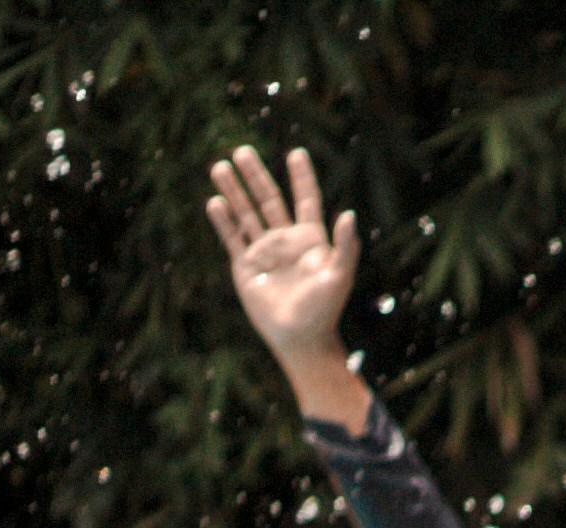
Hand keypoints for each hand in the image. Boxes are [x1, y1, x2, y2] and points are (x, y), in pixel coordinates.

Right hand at [203, 146, 360, 362]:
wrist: (300, 338)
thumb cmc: (324, 309)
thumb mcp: (339, 276)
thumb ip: (345, 246)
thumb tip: (350, 214)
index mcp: (310, 239)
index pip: (306, 200)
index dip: (302, 178)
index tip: (297, 153)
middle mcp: (286, 240)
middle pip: (269, 199)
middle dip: (255, 176)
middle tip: (242, 151)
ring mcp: (264, 251)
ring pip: (246, 214)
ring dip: (234, 191)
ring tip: (220, 167)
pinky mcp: (246, 266)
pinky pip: (232, 238)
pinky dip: (223, 221)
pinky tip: (215, 202)